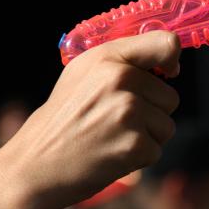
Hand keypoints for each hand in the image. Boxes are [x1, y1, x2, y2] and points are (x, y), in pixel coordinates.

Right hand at [4, 31, 181, 208]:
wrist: (37, 164)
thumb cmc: (63, 119)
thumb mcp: (83, 74)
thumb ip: (122, 61)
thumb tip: (170, 63)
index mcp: (107, 57)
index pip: (166, 44)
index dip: (171, 60)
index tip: (167, 72)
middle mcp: (120, 79)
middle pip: (170, 96)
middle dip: (150, 112)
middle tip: (113, 121)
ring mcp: (129, 112)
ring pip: (166, 125)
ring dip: (146, 137)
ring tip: (111, 138)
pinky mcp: (136, 144)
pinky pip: (157, 149)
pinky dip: (139, 157)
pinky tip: (111, 154)